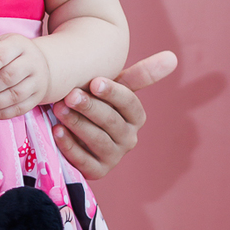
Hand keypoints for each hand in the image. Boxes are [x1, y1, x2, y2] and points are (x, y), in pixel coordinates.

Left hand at [0, 34, 51, 118]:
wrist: (37, 64)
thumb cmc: (10, 55)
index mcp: (18, 44)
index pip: (1, 56)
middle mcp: (31, 61)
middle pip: (8, 77)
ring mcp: (37, 80)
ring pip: (15, 95)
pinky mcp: (37, 97)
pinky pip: (20, 109)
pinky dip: (1, 114)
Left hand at [52, 50, 177, 179]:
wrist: (73, 127)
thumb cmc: (95, 102)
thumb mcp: (114, 88)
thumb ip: (141, 74)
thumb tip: (172, 57)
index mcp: (135, 116)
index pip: (129, 103)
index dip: (113, 93)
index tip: (95, 81)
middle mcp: (128, 138)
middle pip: (111, 122)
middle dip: (90, 107)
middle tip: (70, 95)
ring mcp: (113, 156)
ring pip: (98, 140)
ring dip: (78, 124)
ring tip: (59, 109)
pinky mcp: (97, 171)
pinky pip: (84, 161)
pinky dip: (70, 146)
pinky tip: (57, 131)